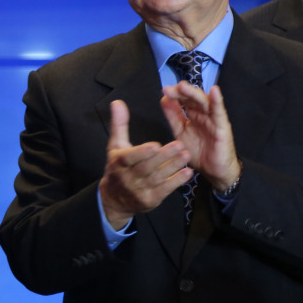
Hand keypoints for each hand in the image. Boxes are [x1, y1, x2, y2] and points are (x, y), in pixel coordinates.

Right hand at [99, 100, 193, 229]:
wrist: (114, 199)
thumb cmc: (118, 167)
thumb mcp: (115, 146)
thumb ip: (119, 124)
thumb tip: (117, 103)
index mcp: (119, 163)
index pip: (129, 158)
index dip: (142, 152)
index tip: (155, 144)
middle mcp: (128, 178)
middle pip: (146, 168)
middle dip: (163, 157)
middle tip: (179, 144)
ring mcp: (139, 190)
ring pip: (158, 178)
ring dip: (173, 167)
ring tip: (186, 155)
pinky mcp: (150, 199)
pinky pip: (165, 190)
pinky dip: (176, 181)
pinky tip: (188, 172)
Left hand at [160, 82, 239, 187]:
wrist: (213, 171)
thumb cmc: (199, 152)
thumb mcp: (180, 133)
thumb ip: (173, 117)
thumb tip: (164, 99)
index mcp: (193, 114)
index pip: (184, 99)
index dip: (175, 94)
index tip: (164, 91)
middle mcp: (203, 114)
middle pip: (192, 98)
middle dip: (181, 92)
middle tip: (169, 89)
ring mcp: (213, 119)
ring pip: (204, 102)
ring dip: (194, 93)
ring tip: (183, 87)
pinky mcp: (222, 127)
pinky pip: (220, 112)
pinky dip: (217, 101)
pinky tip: (214, 91)